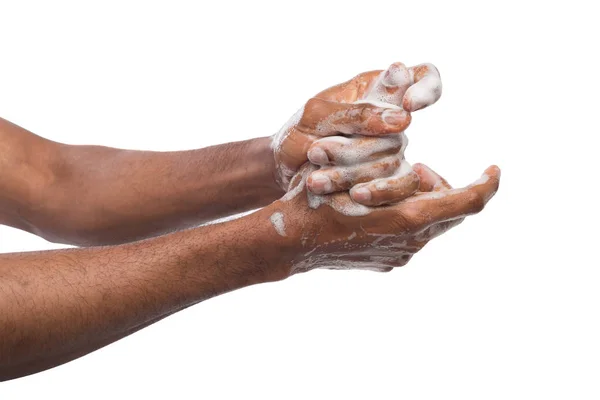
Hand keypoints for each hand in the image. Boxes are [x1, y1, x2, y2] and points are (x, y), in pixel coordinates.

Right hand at [265, 162, 499, 274]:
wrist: (290, 244)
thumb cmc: (316, 200)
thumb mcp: (354, 171)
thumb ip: (395, 170)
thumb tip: (424, 173)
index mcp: (409, 218)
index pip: (468, 201)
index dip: (487, 184)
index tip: (494, 169)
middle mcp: (412, 242)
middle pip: (451, 210)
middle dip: (443, 186)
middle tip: (417, 168)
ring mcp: (400, 255)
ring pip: (431, 223)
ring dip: (422, 200)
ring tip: (391, 183)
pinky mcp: (389, 262)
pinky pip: (413, 236)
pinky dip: (407, 216)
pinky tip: (380, 206)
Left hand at [272, 62, 441, 192]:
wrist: (282, 174)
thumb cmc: (298, 135)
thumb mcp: (316, 116)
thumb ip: (357, 113)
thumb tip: (405, 119)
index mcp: (377, 89)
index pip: (423, 76)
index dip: (426, 89)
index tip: (409, 105)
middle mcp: (391, 120)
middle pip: (398, 132)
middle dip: (353, 149)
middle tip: (315, 153)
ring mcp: (393, 152)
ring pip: (394, 163)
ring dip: (351, 173)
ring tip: (316, 180)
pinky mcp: (389, 182)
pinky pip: (400, 188)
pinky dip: (374, 192)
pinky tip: (351, 196)